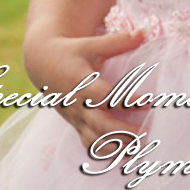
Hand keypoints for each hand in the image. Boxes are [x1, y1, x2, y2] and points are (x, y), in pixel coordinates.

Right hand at [26, 29, 147, 150]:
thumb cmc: (71, 51)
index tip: (148, 101)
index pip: (105, 97)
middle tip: (147, 133)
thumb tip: (143, 33)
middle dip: (123, 132)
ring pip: (94, 140)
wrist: (41, 63)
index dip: (126, 101)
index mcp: (81, 82)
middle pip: (100, 125)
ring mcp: (76, 117)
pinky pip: (90, 145)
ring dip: (117, 148)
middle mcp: (77, 103)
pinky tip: (126, 156)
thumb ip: (117, 42)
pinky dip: (106, 154)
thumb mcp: (90, 44)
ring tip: (140, 148)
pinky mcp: (76, 124)